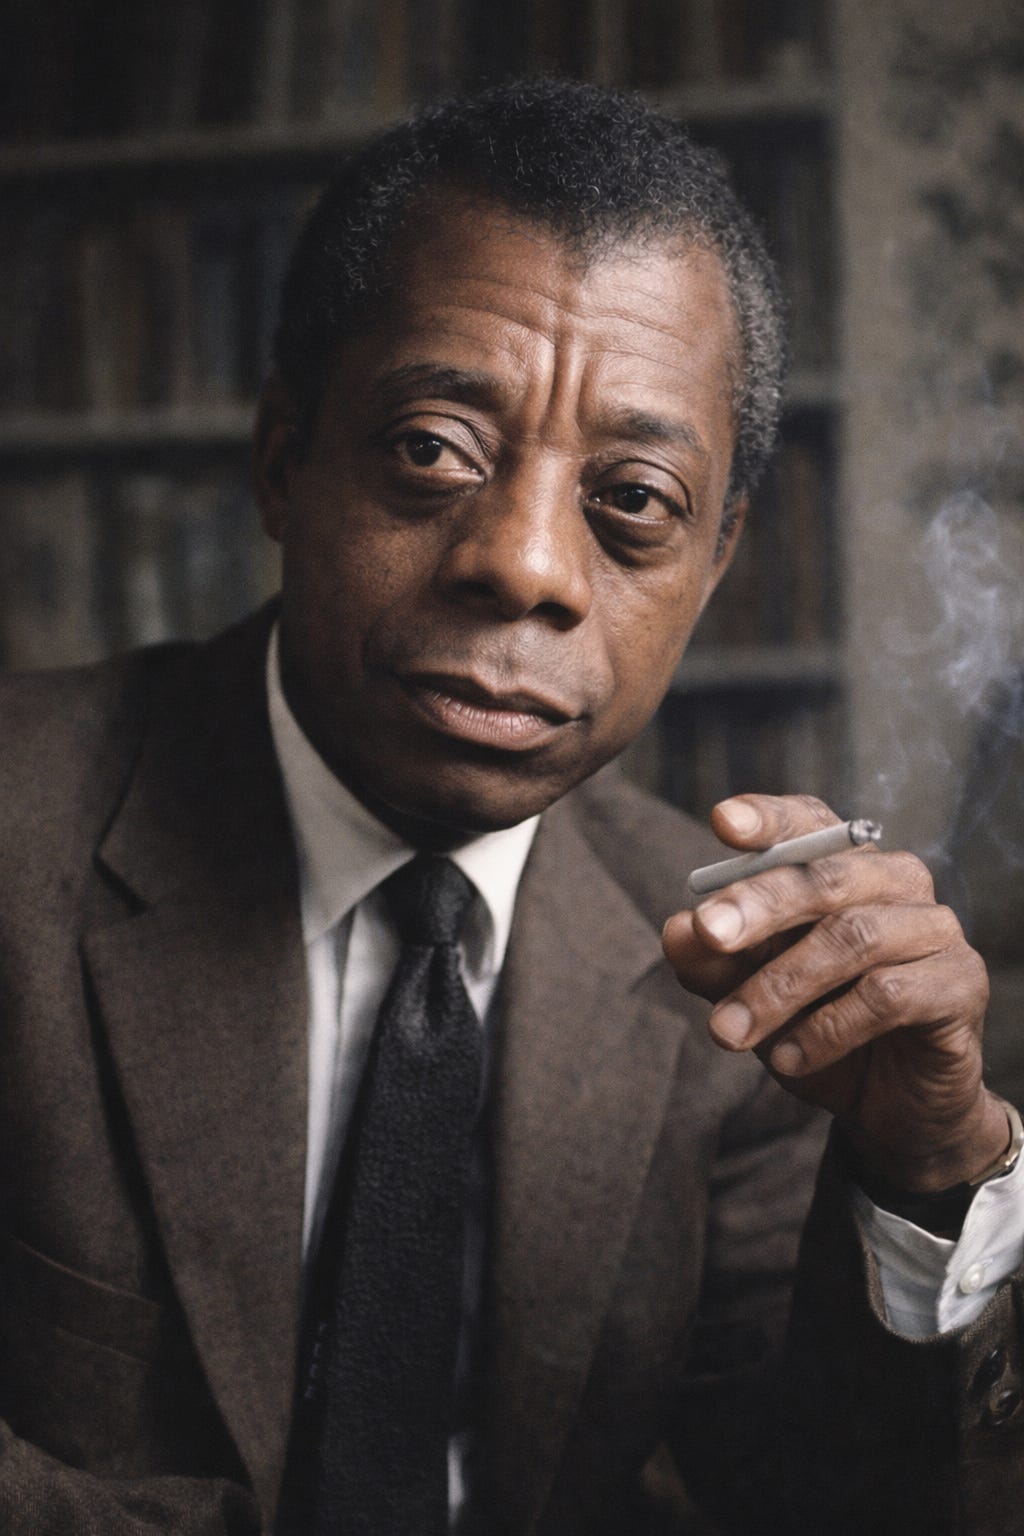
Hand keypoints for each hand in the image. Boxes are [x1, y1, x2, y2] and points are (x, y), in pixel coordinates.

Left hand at [662, 793, 1005, 1190]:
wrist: (890, 1105)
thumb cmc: (818, 1028)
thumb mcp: (751, 997)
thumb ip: (715, 963)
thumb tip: (676, 932)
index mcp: (844, 865)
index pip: (809, 823)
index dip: (768, 818)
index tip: (721, 822)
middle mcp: (896, 882)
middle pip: (825, 877)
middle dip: (758, 904)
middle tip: (706, 933)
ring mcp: (935, 929)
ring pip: (853, 938)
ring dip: (780, 987)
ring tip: (729, 1032)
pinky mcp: (960, 983)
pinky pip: (888, 995)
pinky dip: (827, 1029)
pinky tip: (789, 1060)